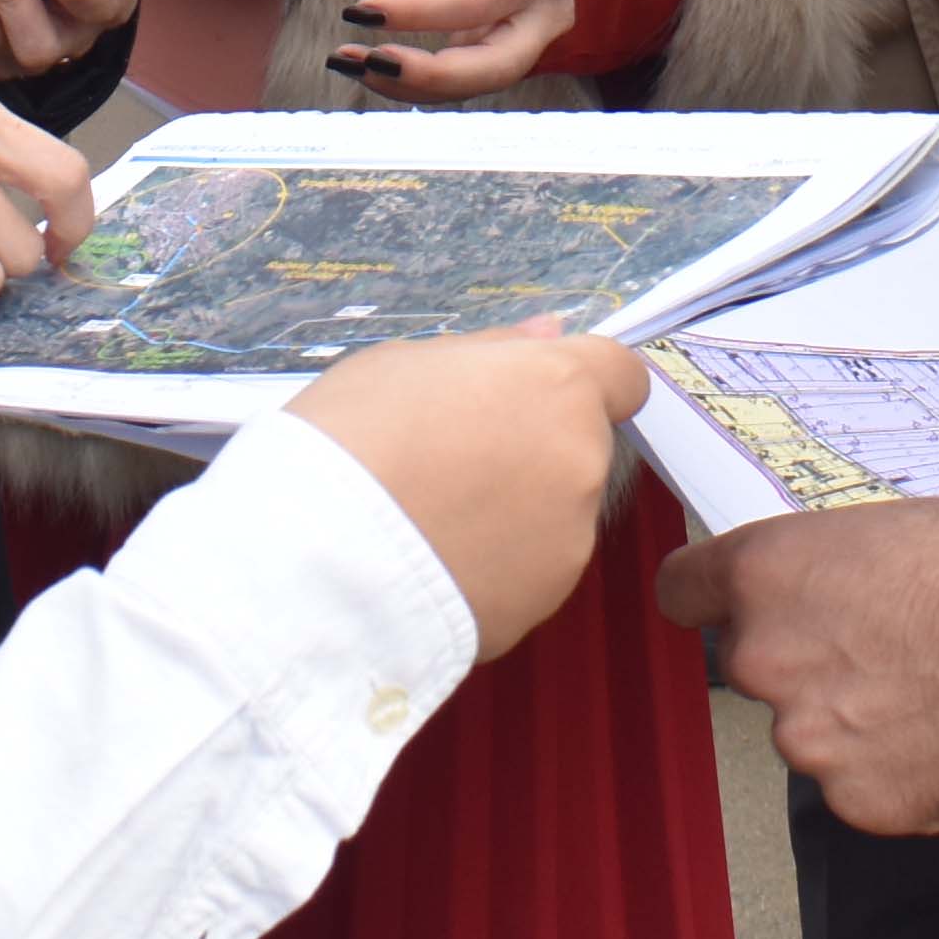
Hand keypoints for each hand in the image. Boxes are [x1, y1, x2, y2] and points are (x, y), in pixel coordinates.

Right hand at [285, 322, 652, 654]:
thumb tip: (548, 334)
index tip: (535, 397)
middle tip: (453, 459)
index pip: (621, 375)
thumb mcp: (405, 364)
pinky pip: (529, 569)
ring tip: (433, 519)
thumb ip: (492, 350)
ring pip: (556, 512)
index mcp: (557, 388)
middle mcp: (582, 462)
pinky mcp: (543, 603)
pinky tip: (434, 564)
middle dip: (533, 448)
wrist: (316, 560)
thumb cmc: (351, 439)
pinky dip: (497, 565)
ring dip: (516, 510)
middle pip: (579, 446)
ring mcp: (568, 540)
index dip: (583, 382)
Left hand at [333, 0, 579, 100]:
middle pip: (492, 69)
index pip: (475, 2)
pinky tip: (376, 66)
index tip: (362, 11)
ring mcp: (535, 44)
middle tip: (366, 62)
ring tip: (354, 63)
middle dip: (425, 76)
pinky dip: (419, 81)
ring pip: (477, 85)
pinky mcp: (512, 58)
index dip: (417, 14)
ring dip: (411, 85)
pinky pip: (466, 79)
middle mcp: (546, 16)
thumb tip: (387, 0)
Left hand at [659, 498, 938, 836]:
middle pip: (759, 668)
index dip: (713, 597)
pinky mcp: (858, 800)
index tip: (726, 604)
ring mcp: (809, 738)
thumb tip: (817, 599)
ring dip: (854, 723)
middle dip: (808, 664)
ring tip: (932, 691)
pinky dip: (897, 773)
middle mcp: (767, 659)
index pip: (683, 592)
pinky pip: (862, 788)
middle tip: (884, 648)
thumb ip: (820, 576)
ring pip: (813, 733)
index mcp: (764, 576)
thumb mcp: (879, 534)